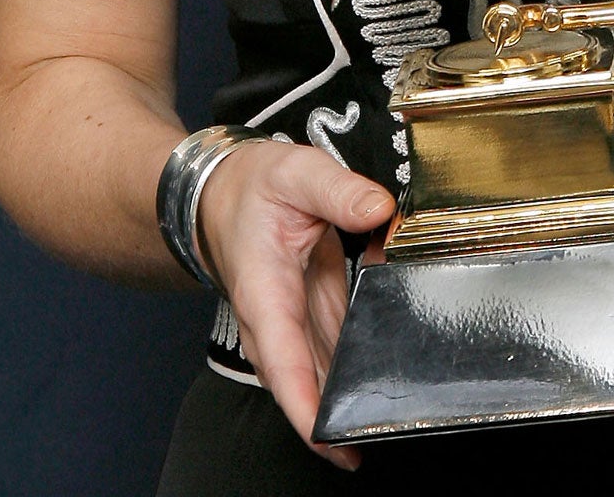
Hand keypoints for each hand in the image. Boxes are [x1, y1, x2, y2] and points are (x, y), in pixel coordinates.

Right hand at [195, 141, 394, 467]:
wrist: (220, 194)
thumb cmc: (250, 187)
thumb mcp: (295, 172)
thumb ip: (339, 191)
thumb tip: (381, 209)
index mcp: (265, 293)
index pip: (283, 362)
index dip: (306, 405)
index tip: (332, 441)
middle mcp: (274, 323)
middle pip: (305, 384)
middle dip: (339, 416)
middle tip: (385, 434)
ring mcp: (292, 326)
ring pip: (322, 375)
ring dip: (350, 396)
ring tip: (394, 416)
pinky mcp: (309, 319)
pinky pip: (335, 352)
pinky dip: (358, 363)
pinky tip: (390, 371)